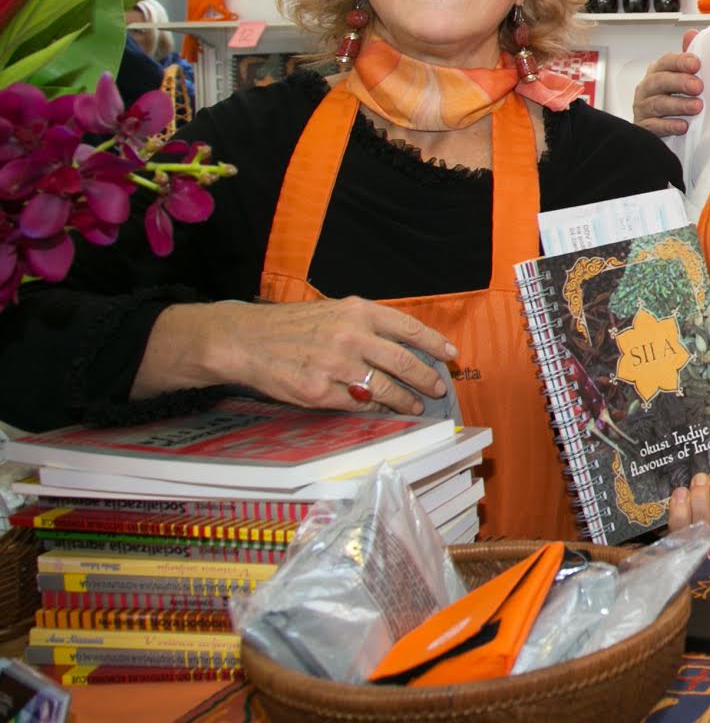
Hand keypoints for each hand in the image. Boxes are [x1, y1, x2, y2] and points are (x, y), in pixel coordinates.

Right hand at [143, 298, 452, 412]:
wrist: (245, 339)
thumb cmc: (292, 326)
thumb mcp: (334, 311)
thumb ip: (369, 325)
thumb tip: (408, 346)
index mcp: (358, 312)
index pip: (409, 328)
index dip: (434, 343)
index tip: (450, 355)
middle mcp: (350, 336)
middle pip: (403, 362)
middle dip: (425, 378)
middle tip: (438, 389)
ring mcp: (335, 366)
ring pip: (384, 388)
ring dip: (404, 400)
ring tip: (414, 405)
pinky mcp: (319, 392)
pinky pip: (357, 405)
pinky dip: (373, 409)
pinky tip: (380, 410)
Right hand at [633, 41, 704, 138]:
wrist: (659, 130)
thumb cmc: (672, 99)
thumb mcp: (682, 77)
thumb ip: (687, 57)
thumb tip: (692, 34)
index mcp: (658, 72)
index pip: (666, 62)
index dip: (680, 61)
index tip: (696, 64)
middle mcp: (647, 88)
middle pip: (660, 81)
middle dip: (680, 82)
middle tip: (698, 86)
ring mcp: (643, 108)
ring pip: (658, 103)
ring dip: (678, 104)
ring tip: (697, 107)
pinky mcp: (643, 128)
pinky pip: (654, 126)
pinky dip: (668, 126)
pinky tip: (683, 126)